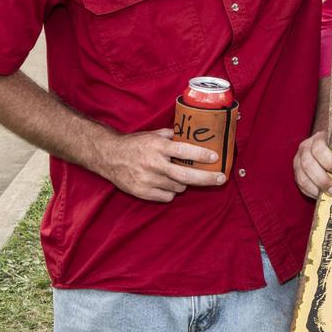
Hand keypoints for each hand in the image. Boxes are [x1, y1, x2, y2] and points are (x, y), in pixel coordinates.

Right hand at [98, 128, 224, 201]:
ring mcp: (148, 180)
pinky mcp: (142, 192)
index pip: (184, 151)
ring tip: (180, 176)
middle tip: (222, 178)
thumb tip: (193, 135)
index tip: (215, 157)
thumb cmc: (135, 144)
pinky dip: (171, 192)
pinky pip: (167, 197)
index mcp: (158, 146)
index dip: (201, 154)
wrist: (109, 156)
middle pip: (186, 175)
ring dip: (184, 183)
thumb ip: (172, 136)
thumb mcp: (154, 134)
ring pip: (178, 187)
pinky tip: (167, 183)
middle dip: (207, 178)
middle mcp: (154, 164)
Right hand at [293, 130, 331, 198]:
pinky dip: (310, 191)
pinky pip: (300, 184)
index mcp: (318, 138)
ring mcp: (298, 160)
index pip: (319, 149)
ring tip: (329, 195)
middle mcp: (305, 147)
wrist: (325, 141)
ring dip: (316, 188)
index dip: (330, 162)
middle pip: (308, 164)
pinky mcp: (297, 172)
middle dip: (322, 179)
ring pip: (302, 176)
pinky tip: (321, 196)